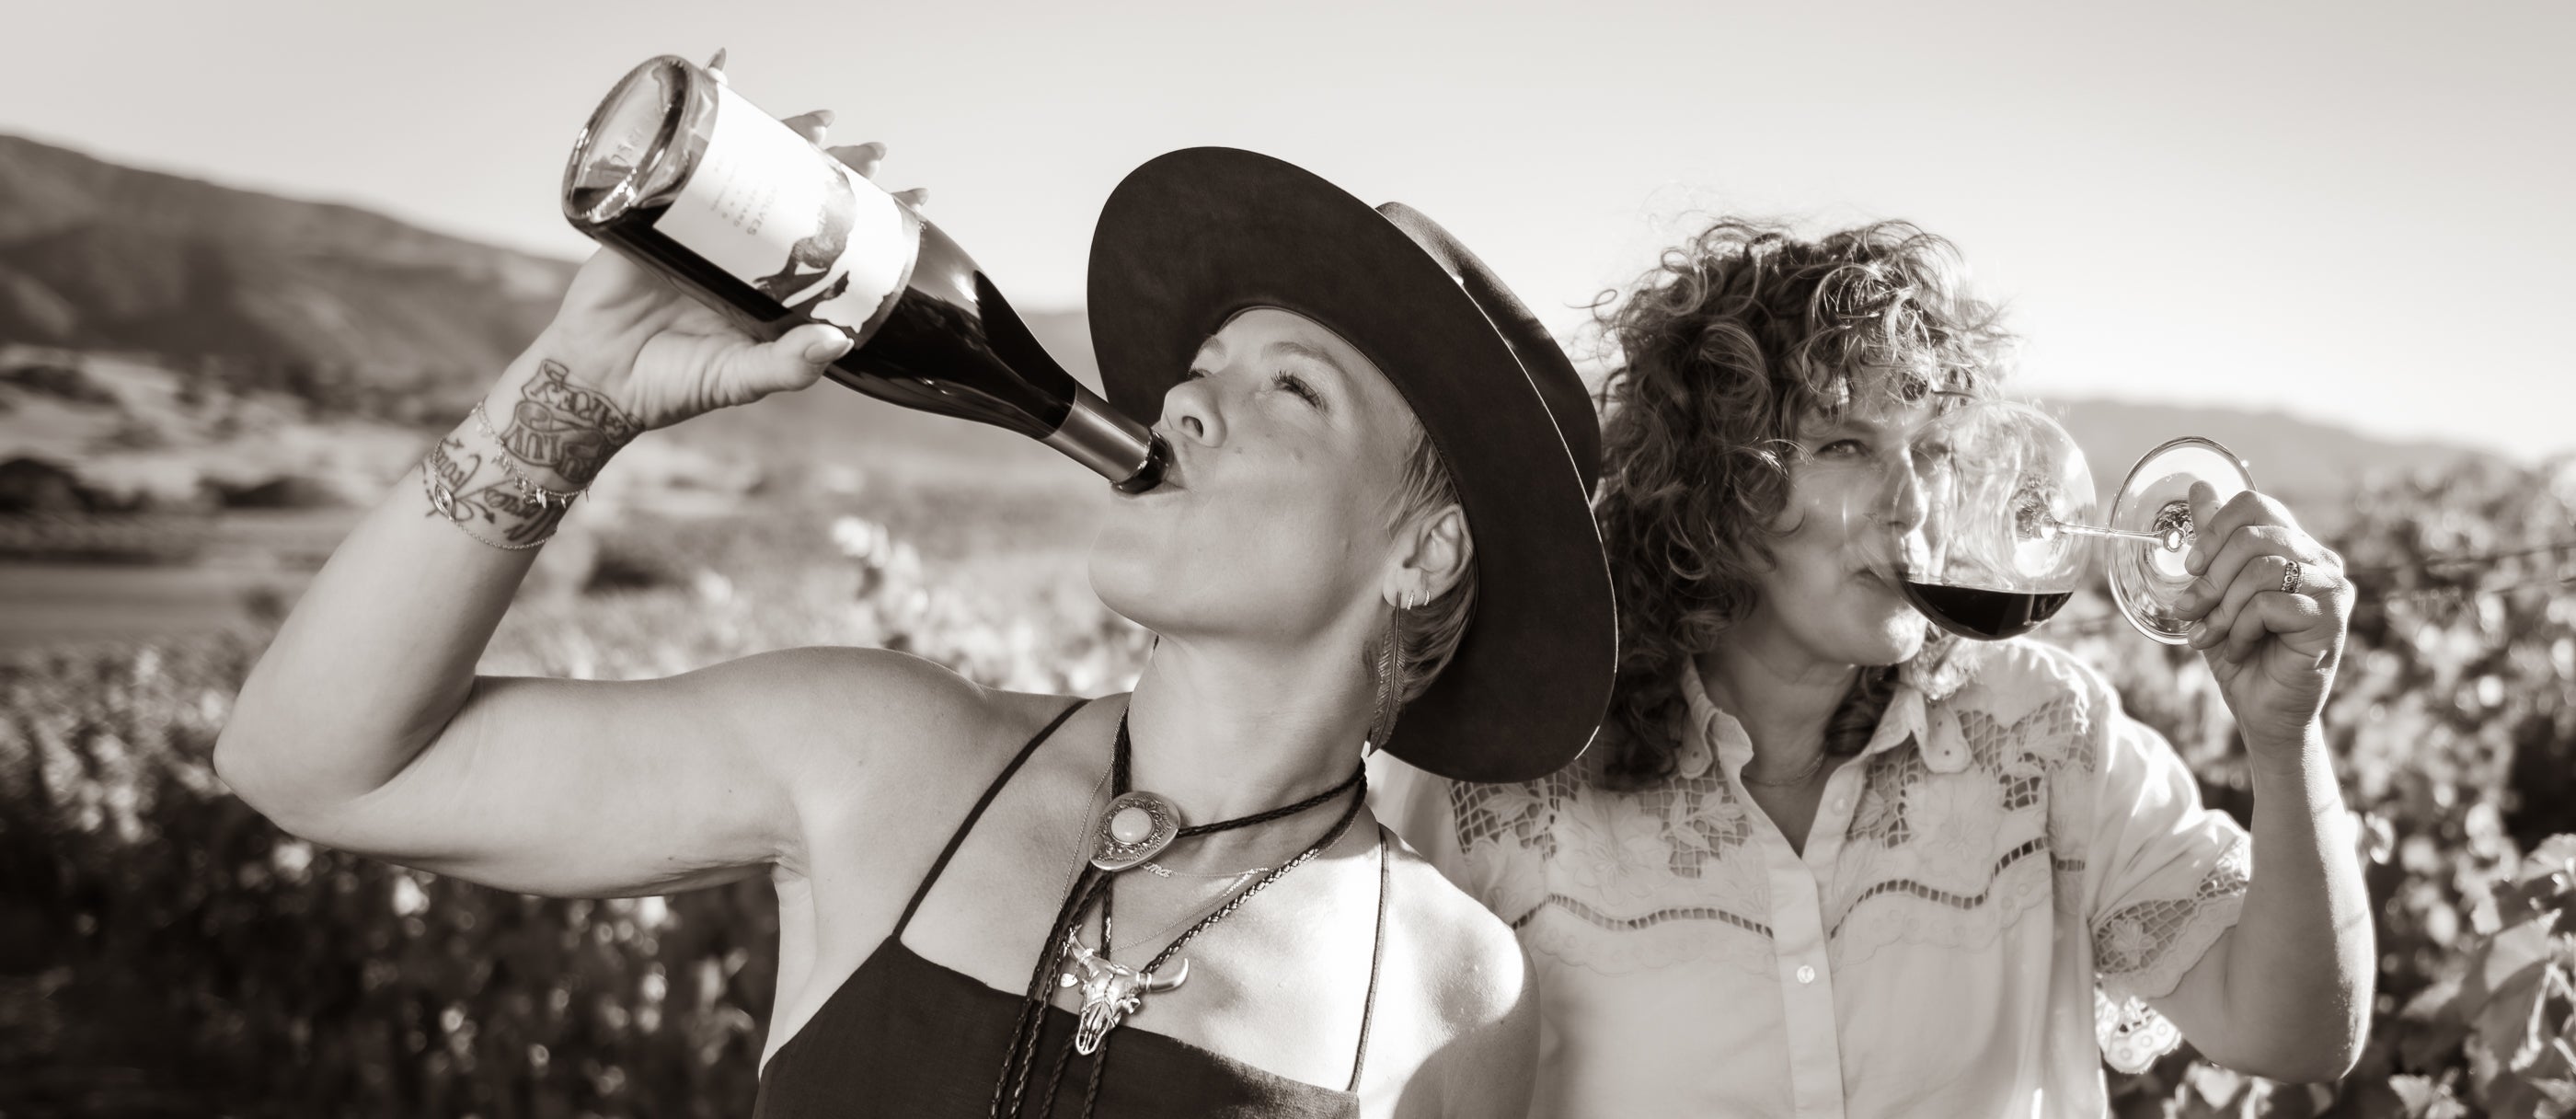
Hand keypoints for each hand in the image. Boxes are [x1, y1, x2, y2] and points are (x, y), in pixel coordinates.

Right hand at [529, 111, 926, 431]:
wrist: (599, 381)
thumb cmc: (675, 384)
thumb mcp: (740, 379)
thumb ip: (788, 366)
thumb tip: (840, 339)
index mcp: (773, 288)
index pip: (834, 244)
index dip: (871, 220)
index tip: (916, 199)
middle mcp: (744, 252)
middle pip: (800, 196)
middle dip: (839, 170)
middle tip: (875, 152)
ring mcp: (701, 227)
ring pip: (751, 170)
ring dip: (784, 138)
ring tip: (820, 123)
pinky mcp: (655, 211)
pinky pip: (679, 157)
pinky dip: (698, 116)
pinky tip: (720, 79)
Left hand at [2172, 481, 2353, 758]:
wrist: (2264, 711)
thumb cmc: (2242, 651)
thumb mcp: (2217, 592)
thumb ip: (2214, 542)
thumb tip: (2200, 486)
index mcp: (2295, 547)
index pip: (2255, 505)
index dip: (2213, 531)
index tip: (2191, 568)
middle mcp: (2321, 561)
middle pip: (2254, 535)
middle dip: (2209, 577)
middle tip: (2190, 611)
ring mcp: (2332, 588)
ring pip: (2261, 569)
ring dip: (2222, 607)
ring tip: (2212, 635)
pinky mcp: (2332, 618)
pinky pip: (2270, 604)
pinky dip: (2242, 628)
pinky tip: (2240, 648)